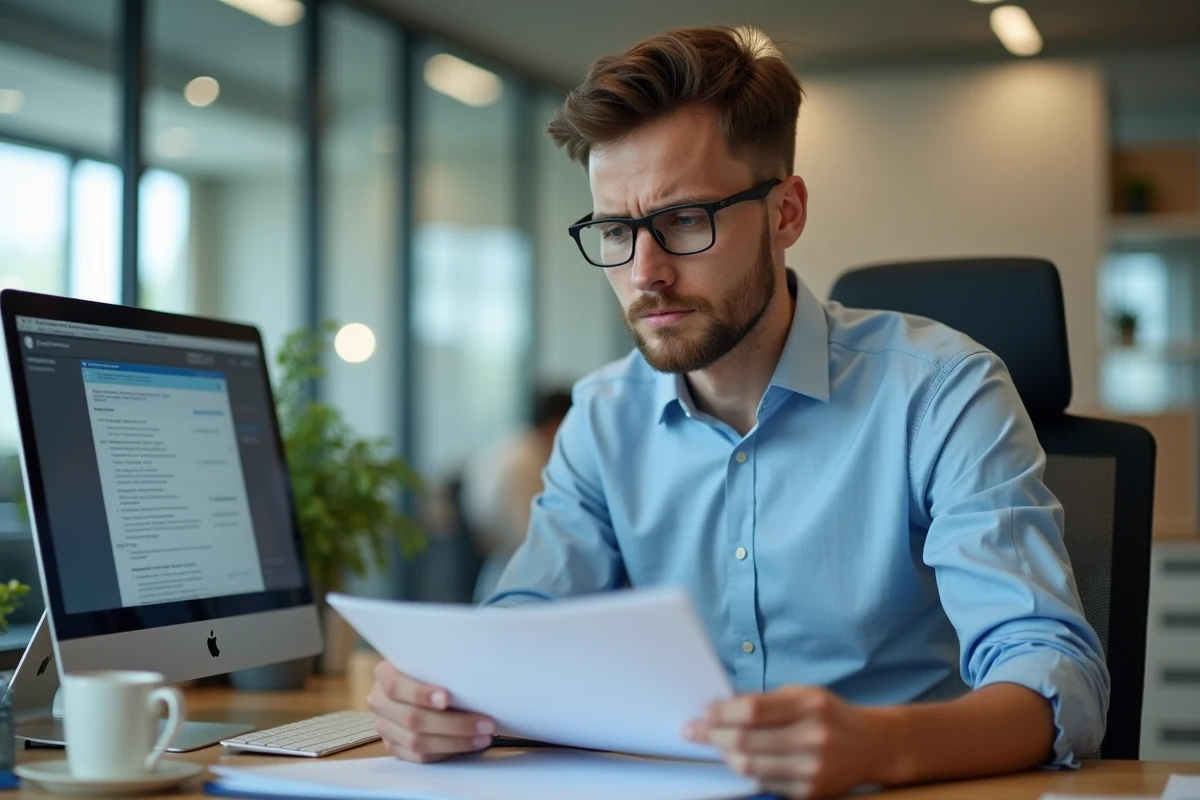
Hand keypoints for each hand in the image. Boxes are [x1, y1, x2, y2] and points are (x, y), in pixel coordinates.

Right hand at [367, 661, 495, 762]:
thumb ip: (441, 665)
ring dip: (455, 741)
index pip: (396, 686)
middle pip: (412, 718)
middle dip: (454, 723)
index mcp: (384, 674)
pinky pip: (419, 757)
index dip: (421, 694)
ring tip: (483, 736)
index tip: (447, 698)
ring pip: (417, 742)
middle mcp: (379, 702)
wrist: (417, 684)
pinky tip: (467, 745)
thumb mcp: (430, 660)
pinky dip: (445, 753)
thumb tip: (476, 672)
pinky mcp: (394, 747)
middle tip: (485, 722)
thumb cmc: (432, 669)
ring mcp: (384, 727)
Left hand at [684, 686, 890, 799]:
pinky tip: (737, 758)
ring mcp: (812, 769)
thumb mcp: (802, 694)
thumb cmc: (828, 714)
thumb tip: (721, 708)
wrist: (871, 746)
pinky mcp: (809, 793)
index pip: (752, 710)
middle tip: (692, 730)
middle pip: (746, 741)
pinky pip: (764, 783)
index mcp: (810, 706)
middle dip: (712, 735)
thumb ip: (764, 702)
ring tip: (713, 744)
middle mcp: (813, 738)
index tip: (705, 712)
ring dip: (724, 755)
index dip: (722, 712)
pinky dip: (746, 770)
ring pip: (749, 767)